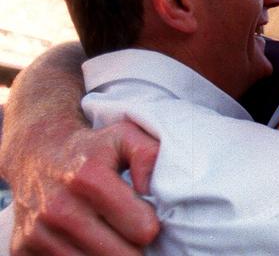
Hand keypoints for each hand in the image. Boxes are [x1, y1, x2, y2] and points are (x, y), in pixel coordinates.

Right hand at [9, 121, 159, 254]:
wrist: (37, 154)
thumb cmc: (92, 149)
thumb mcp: (126, 136)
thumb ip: (150, 156)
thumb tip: (152, 190)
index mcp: (90, 178)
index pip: (142, 230)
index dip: (150, 224)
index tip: (145, 214)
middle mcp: (60, 208)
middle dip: (133, 244)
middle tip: (129, 227)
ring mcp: (39, 232)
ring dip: (109, 253)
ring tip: (109, 232)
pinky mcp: (24, 248)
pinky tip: (88, 240)